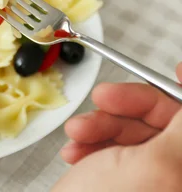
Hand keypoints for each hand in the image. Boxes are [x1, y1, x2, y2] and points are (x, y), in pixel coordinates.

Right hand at [52, 63, 181, 190]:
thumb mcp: (156, 163)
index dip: (181, 88)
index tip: (175, 68)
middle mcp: (173, 171)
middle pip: (158, 119)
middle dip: (124, 108)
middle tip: (102, 97)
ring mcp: (148, 176)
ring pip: (130, 132)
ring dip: (98, 126)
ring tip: (77, 132)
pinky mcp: (121, 180)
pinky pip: (111, 148)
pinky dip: (90, 144)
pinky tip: (76, 150)